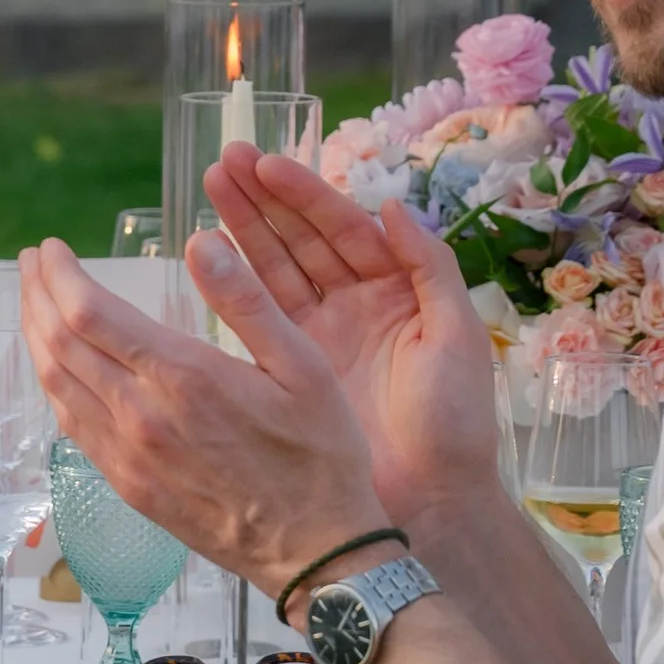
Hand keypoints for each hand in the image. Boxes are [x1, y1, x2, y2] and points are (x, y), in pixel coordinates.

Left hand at [17, 237, 385, 603]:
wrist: (315, 552)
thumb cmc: (320, 456)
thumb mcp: (305, 365)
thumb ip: (248, 300)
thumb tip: (202, 240)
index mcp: (183, 378)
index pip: (89, 314)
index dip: (59, 276)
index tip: (50, 248)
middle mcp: (141, 417)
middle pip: (59, 344)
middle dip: (37, 295)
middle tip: (32, 261)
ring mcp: (127, 456)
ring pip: (57, 385)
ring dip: (36, 337)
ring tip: (34, 302)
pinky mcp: (127, 485)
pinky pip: (73, 425)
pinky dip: (55, 384)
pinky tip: (59, 365)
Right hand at [201, 149, 497, 530]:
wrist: (432, 500)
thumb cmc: (454, 424)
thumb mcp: (457, 338)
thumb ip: (430, 268)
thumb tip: (393, 206)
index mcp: (396, 289)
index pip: (344, 228)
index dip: (305, 195)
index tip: (266, 165)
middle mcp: (354, 304)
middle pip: (302, 239)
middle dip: (264, 199)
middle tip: (223, 162)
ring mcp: (320, 337)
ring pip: (275, 269)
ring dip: (243, 228)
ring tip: (209, 188)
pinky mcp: (293, 370)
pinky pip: (258, 319)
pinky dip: (232, 286)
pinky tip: (206, 255)